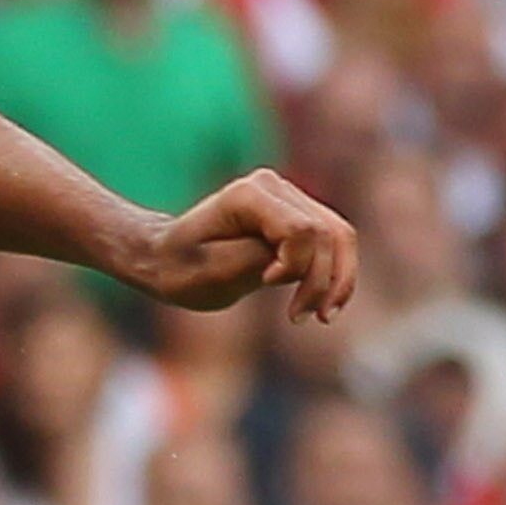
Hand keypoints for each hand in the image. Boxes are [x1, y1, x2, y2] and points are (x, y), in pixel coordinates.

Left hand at [128, 170, 357, 324]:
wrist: (165, 259)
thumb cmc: (179, 269)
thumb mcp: (212, 273)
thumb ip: (259, 260)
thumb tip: (301, 260)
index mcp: (248, 195)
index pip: (301, 230)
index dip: (295, 264)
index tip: (266, 283)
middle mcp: (273, 188)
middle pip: (329, 233)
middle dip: (323, 280)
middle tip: (300, 316)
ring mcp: (289, 198)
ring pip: (340, 236)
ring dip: (337, 280)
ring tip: (323, 316)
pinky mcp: (297, 215)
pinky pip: (333, 242)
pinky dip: (336, 274)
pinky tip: (327, 306)